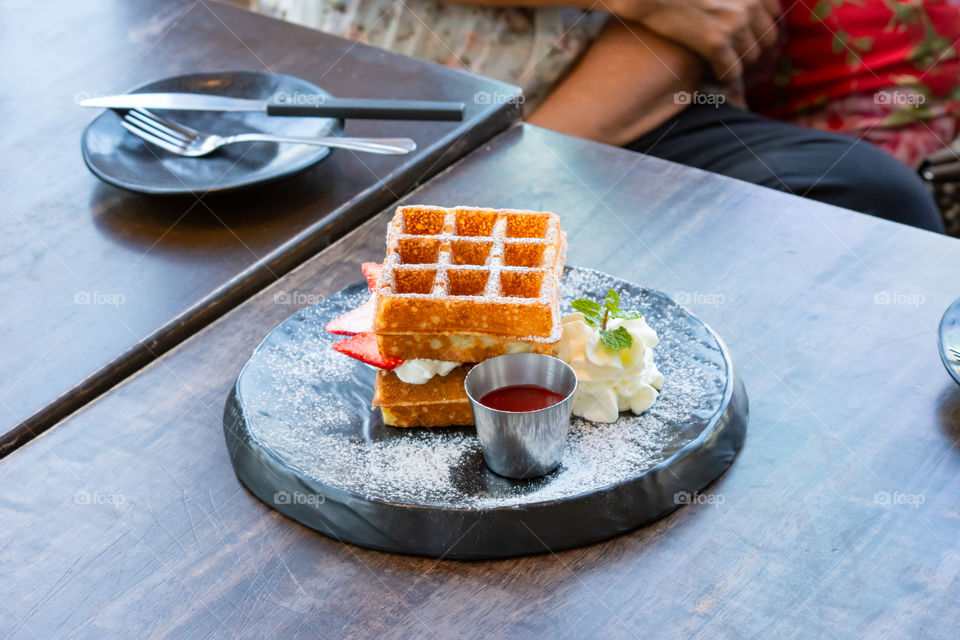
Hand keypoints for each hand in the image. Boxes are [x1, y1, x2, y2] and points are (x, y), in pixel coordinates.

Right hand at [607, 0, 779, 82]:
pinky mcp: (716, 41)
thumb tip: (752, 10)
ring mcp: (734, 23)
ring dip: (736, 63)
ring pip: (749, 58)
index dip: (758, 28)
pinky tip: (714, 76)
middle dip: (749, 48)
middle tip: (731, 53)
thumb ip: (736, 0)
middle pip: (765, 39)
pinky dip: (724, 77)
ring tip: (719, 64)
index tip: (744, 35)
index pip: (774, 14)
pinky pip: (732, 71)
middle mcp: (749, 3)